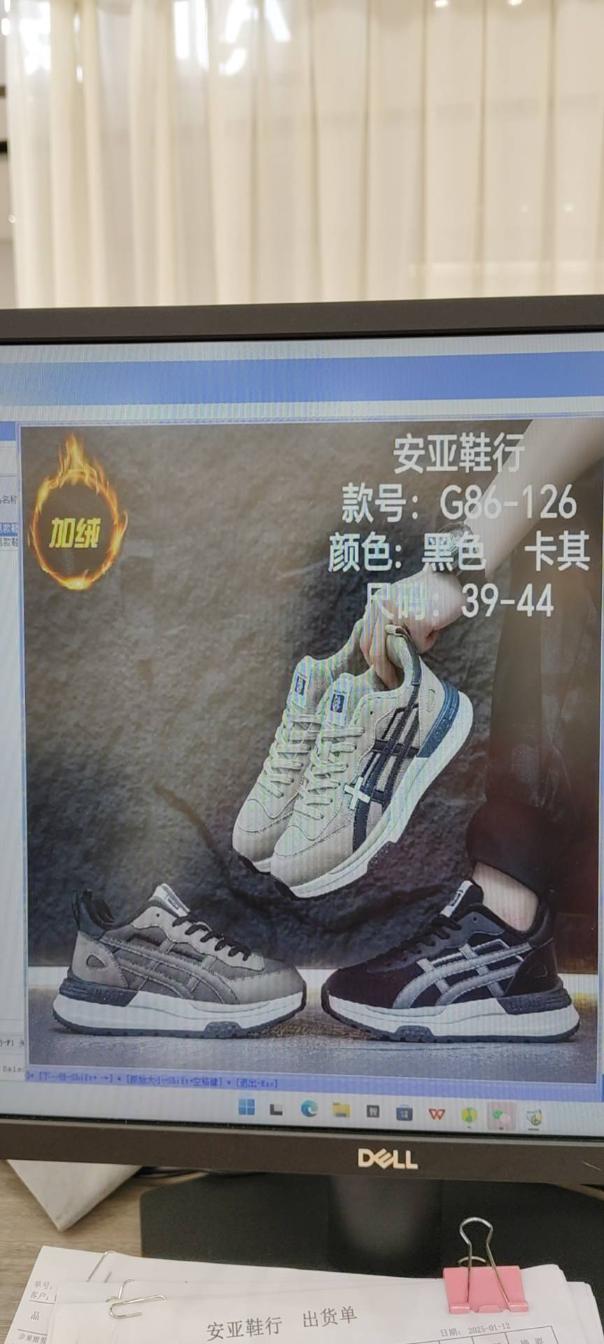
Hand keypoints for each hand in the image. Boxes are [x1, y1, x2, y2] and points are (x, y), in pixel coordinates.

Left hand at [360, 568, 464, 685]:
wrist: (451, 574)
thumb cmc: (427, 592)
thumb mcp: (399, 601)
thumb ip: (387, 622)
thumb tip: (381, 655)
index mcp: (377, 604)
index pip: (366, 640)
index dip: (372, 660)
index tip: (380, 673)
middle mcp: (384, 609)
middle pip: (376, 652)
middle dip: (384, 671)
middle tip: (392, 683)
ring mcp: (400, 615)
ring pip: (399, 651)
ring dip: (412, 652)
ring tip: (426, 632)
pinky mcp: (419, 621)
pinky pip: (421, 646)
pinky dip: (430, 641)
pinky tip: (436, 624)